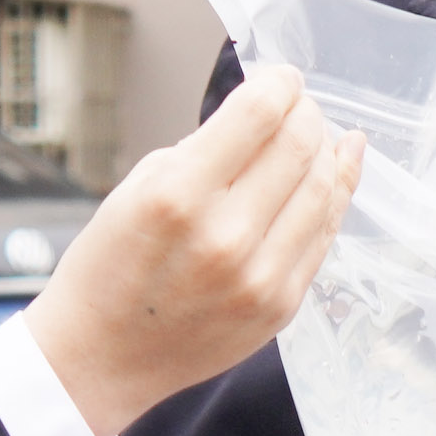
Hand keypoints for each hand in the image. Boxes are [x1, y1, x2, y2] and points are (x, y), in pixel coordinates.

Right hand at [21, 64, 363, 435]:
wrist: (100, 358)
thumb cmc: (110, 268)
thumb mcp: (136, 188)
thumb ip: (204, 150)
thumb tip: (265, 117)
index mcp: (177, 195)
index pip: (259, 113)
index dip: (280, 83)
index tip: (282, 77)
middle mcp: (225, 236)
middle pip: (301, 145)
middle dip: (307, 111)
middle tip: (301, 104)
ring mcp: (260, 277)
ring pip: (324, 188)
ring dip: (327, 150)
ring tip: (318, 136)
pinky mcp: (281, 305)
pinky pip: (324, 235)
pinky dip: (333, 195)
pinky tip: (335, 170)